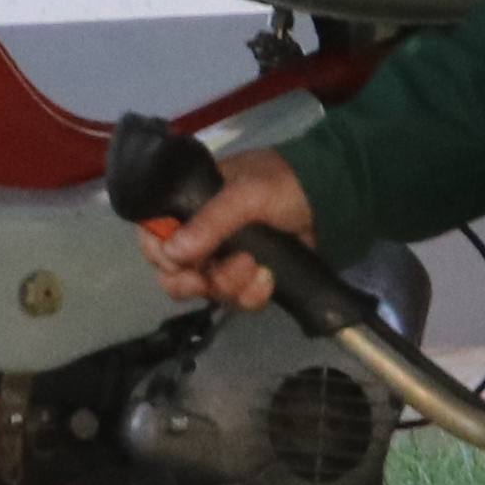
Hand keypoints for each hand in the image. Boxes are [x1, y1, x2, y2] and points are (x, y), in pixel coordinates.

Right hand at [136, 147, 310, 314]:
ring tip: (256, 267)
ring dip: (229, 285)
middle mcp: (200, 233)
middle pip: (173, 273)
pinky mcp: (248, 278)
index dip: (159, 254)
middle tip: (209, 278)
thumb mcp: (246, 194)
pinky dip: (250, 295)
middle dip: (194, 280)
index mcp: (189, 203)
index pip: (152, 233)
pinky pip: (235, 299)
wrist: (332, 200)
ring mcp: (224, 258)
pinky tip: (268, 278)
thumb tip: (173, 253)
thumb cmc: (284, 184)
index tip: (179, 263)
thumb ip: (211, 221)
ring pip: (205, 290)